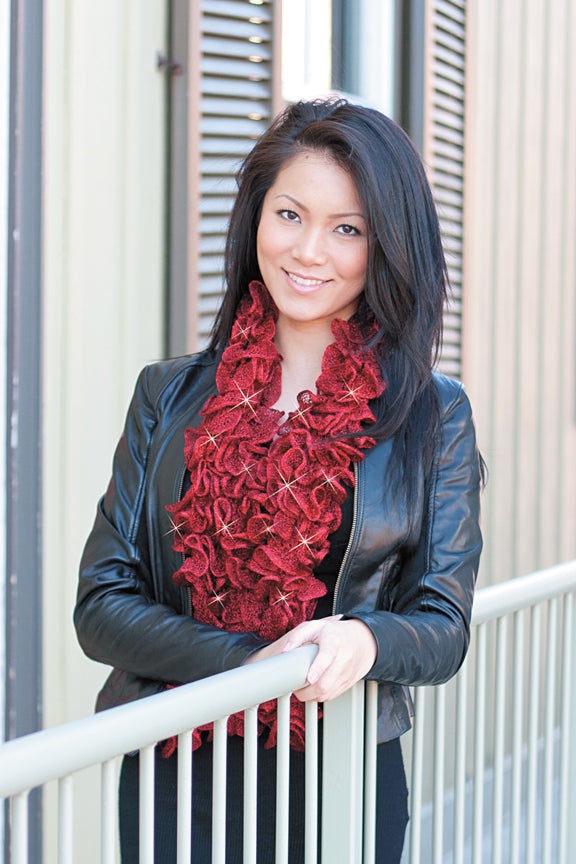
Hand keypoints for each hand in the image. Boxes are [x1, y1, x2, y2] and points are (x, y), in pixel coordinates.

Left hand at [244, 616, 377, 701]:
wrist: (363, 639)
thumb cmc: (336, 633)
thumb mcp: (315, 627)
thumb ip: (298, 637)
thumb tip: (285, 651)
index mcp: (334, 642)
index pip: (327, 657)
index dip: (318, 669)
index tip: (309, 678)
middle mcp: (343, 659)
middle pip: (326, 683)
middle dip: (307, 691)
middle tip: (296, 687)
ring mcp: (346, 673)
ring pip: (327, 693)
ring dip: (311, 695)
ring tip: (303, 687)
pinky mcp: (347, 683)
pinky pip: (331, 696)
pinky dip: (320, 696)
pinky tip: (314, 688)